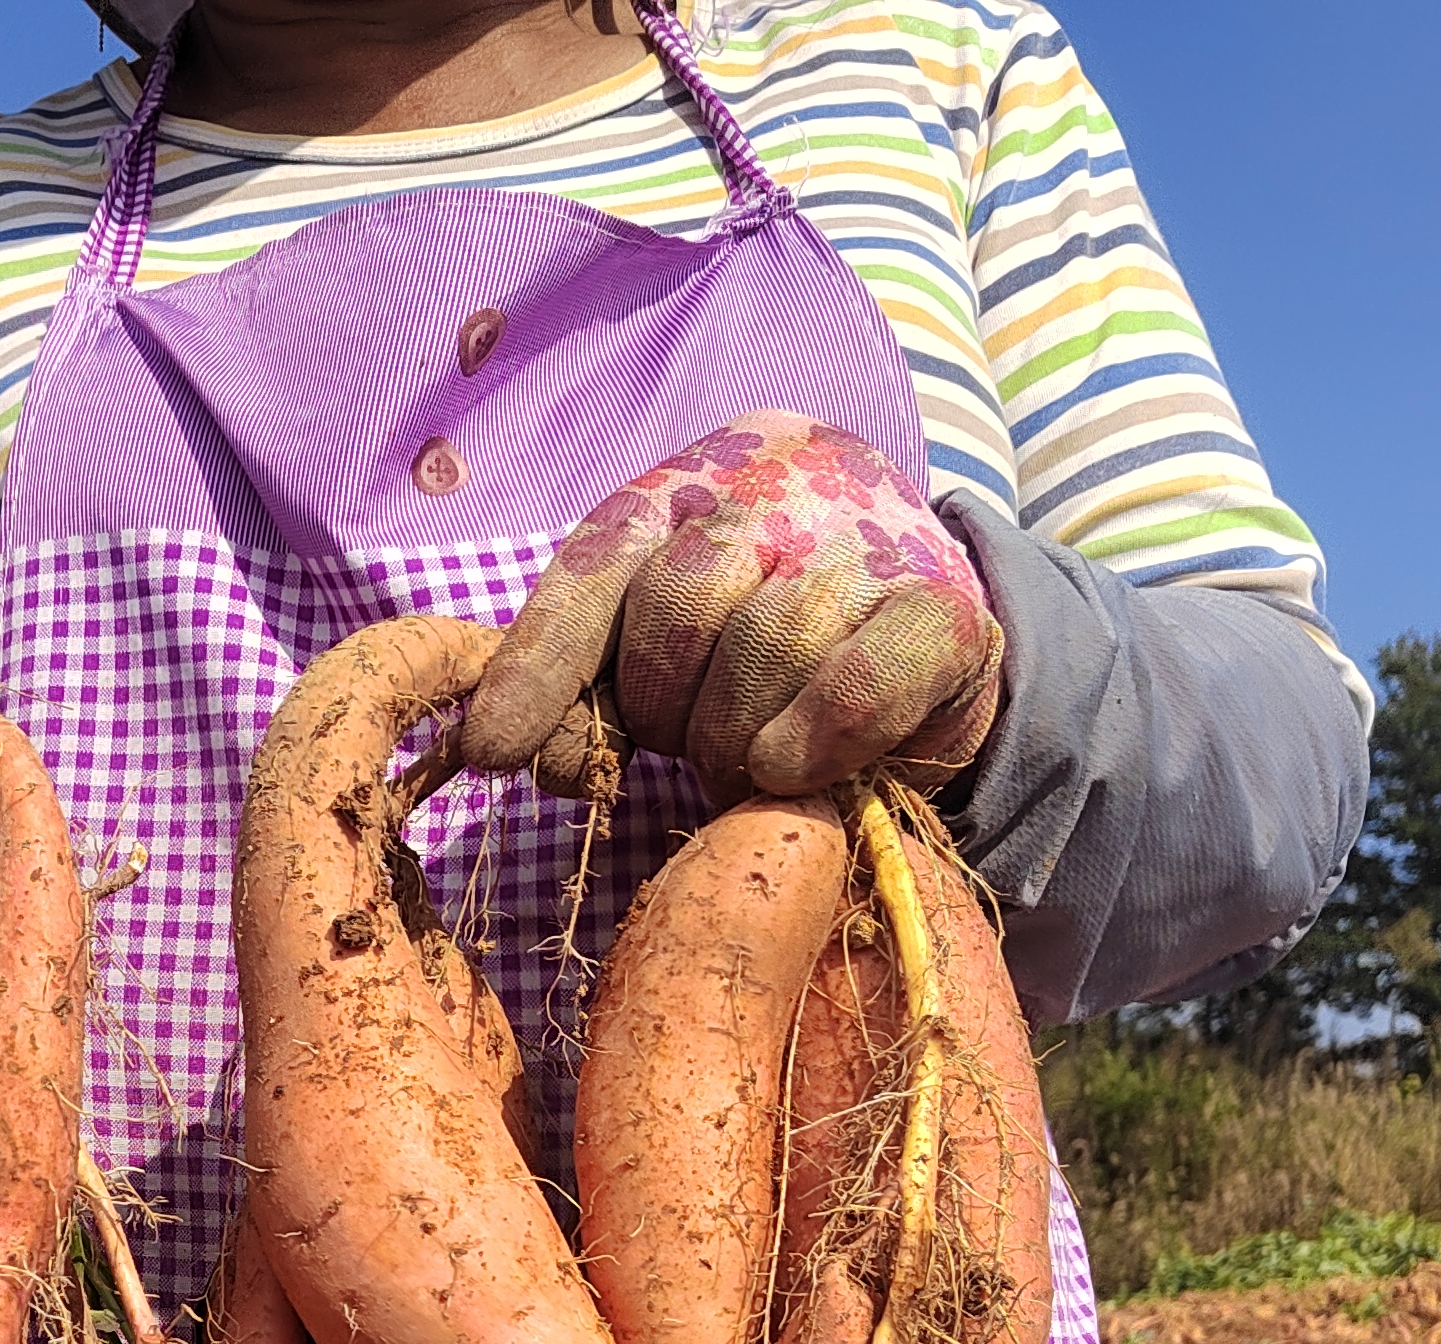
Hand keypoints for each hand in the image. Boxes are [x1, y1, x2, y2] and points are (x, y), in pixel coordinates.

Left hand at [465, 412, 1001, 803]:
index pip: (598, 560)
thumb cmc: (761, 654)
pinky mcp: (945, 609)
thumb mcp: (657, 658)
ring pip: (765, 646)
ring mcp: (872, 536)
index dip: (540, 660)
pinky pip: (854, 687)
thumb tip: (512, 752)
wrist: (928, 639)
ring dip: (738, 739)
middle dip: (663, 708)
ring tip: (751, 757)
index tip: (495, 751)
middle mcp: (783, 481)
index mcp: (692, 482)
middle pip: (678, 604)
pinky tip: (792, 766)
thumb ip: (584, 690)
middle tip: (689, 740)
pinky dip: (812, 740)